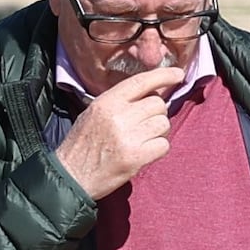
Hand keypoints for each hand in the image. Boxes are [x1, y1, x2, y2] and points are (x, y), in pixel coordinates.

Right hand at [53, 63, 185, 200]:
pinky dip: (158, 148)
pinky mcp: (136, 157)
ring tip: (142, 139)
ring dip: (158, 132)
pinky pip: (164, 145)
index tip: (177, 74)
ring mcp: (128, 136)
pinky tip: (144, 152)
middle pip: (158, 104)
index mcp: (106, 102)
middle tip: (143, 125)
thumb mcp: (93, 113)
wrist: (71, 176)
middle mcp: (118, 116)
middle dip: (156, 114)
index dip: (163, 75)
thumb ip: (120, 101)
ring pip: (163, 124)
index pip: (141, 81)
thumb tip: (152, 92)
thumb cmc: (82, 144)